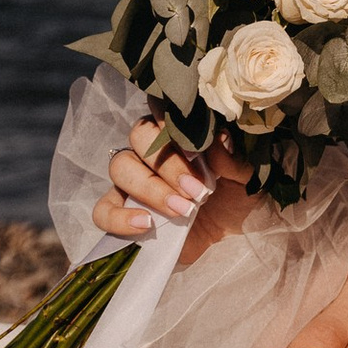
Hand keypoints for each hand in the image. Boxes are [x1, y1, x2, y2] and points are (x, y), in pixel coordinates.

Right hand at [95, 121, 259, 266]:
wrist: (227, 237)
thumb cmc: (235, 197)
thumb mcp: (245, 179)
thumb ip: (232, 160)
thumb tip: (217, 139)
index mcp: (177, 133)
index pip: (160, 110)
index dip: (173, 128)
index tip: (198, 154)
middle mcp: (149, 150)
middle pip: (138, 136)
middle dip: (168, 165)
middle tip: (197, 190)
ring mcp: (131, 181)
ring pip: (120, 167)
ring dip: (151, 188)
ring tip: (182, 210)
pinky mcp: (122, 212)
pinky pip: (103, 210)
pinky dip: (119, 217)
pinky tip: (146, 224)